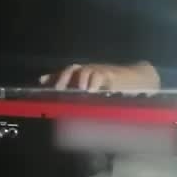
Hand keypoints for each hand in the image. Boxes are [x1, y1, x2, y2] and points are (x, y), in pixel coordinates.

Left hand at [40, 62, 159, 91]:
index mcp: (79, 76)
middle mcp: (86, 71)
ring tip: (78, 89)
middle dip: (62, 77)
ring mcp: (97, 71)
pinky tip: (91, 90)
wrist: (135, 79)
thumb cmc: (110, 88)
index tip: (41, 82)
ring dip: (79, 78)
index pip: (62, 74)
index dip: (51, 77)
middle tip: (58, 88)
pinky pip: (100, 75)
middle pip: (70, 70)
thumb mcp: (92, 93)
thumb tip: (61, 106)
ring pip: (84, 71)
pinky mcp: (110, 74)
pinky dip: (94, 81)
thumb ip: (77, 98)